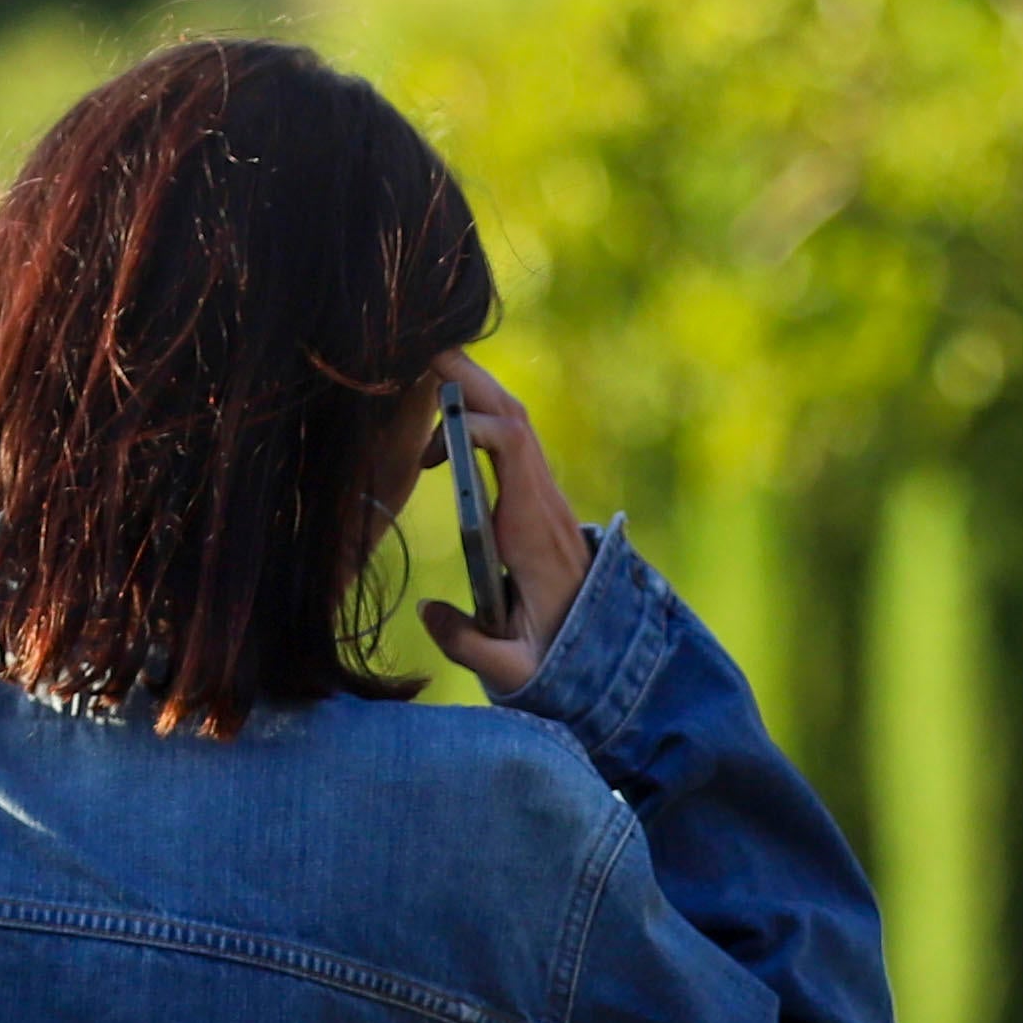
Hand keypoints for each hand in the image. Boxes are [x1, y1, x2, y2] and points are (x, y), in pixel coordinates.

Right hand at [420, 352, 595, 697]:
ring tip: (424, 375)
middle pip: (513, 416)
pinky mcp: (540, 501)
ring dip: (473, 391)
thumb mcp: (514, 669)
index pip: (513, 447)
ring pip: (515, 420)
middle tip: (417, 352)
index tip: (428, 458)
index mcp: (534, 531)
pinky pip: (512, 441)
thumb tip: (426, 609)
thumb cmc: (556, 660)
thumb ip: (468, 645)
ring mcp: (545, 497)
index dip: (472, 424)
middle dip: (468, 378)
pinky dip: (479, 418)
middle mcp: (544, 503)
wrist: (606, 656)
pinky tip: (445, 430)